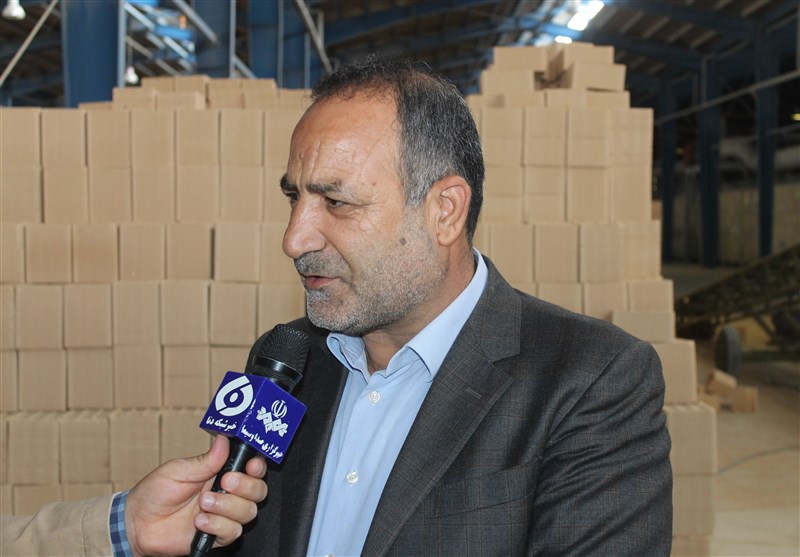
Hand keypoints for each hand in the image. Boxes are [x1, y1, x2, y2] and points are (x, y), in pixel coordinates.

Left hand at [124, 435, 267, 556]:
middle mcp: (228, 494)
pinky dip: (218, 526)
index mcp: (221, 473)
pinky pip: (233, 532)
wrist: (138, 523)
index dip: (257, 467)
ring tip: (203, 504)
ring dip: (227, 507)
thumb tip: (224, 440)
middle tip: (224, 483)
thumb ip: (205, 460)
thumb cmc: (155, 492)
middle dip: (245, 486)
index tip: (251, 466)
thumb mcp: (179, 470)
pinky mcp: (217, 535)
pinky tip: (200, 522)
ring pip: (249, 512)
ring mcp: (224, 515)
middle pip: (258, 491)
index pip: (253, 469)